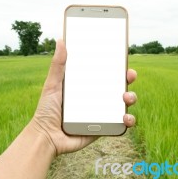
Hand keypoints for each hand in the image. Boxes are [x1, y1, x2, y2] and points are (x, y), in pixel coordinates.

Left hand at [29, 39, 136, 155]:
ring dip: (131, 98)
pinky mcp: (104, 128)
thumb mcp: (52, 85)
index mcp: (87, 86)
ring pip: (123, 104)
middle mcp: (97, 98)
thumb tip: (60, 40)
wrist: (46, 137)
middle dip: (128, 79)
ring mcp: (102, 113)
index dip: (116, 66)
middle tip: (129, 76)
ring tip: (126, 98)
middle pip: (118, 86)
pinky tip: (125, 118)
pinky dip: (128, 120)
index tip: (123, 57)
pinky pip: (121, 124)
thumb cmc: (46, 110)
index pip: (105, 73)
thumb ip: (58, 65)